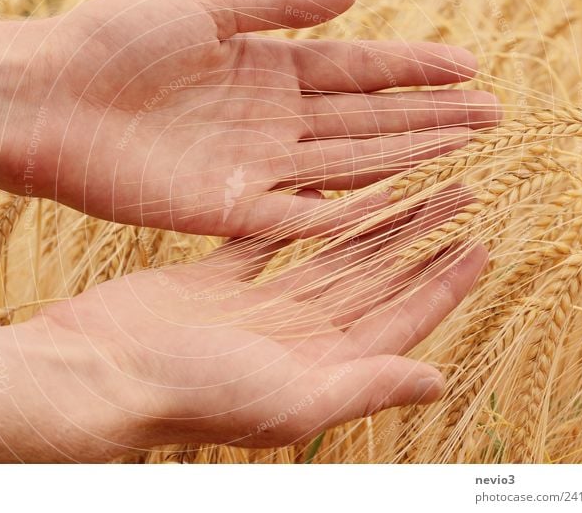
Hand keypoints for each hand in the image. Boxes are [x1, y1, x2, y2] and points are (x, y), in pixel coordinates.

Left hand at [2, 0, 500, 235]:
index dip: (412, 67)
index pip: (356, 67)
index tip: (467, 65)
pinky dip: (348, 212)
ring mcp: (254, 166)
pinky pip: (303, 214)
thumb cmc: (115, 42)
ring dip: (404, 160)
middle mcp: (270, 118)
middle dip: (427, 116)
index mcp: (265, 65)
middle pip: (364, 119)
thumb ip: (278, 4)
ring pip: (346, 165)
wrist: (49, 101)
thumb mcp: (202, 5)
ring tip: (464, 154)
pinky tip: (397, 206)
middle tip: (491, 113)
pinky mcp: (229, 210)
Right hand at [17, 188, 486, 456]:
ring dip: (370, 221)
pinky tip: (325, 190)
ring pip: (327, 253)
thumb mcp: (290, 399)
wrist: (101, 372)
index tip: (480, 245)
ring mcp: (254, 305)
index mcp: (320, 365)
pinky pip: (268, 239)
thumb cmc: (191, 393)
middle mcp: (295, 334)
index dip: (442, 284)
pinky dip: (298, 214)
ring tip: (407, 183)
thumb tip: (437, 382)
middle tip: (459, 194)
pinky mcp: (214, 278)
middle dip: (417, 238)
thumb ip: (365, 387)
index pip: (399, 318)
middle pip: (372, 277)